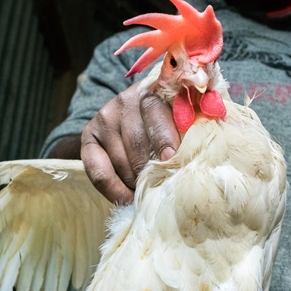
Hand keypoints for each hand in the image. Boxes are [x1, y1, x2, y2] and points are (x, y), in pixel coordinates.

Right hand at [81, 82, 180, 203]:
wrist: (132, 121)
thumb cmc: (169, 127)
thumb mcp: (182, 121)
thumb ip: (191, 130)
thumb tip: (202, 157)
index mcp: (154, 92)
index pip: (154, 111)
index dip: (163, 137)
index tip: (170, 160)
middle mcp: (125, 100)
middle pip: (137, 141)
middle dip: (150, 170)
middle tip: (162, 188)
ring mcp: (105, 118)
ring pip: (121, 161)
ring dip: (136, 183)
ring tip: (148, 194)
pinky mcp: (88, 136)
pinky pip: (99, 171)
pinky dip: (114, 190)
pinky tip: (126, 198)